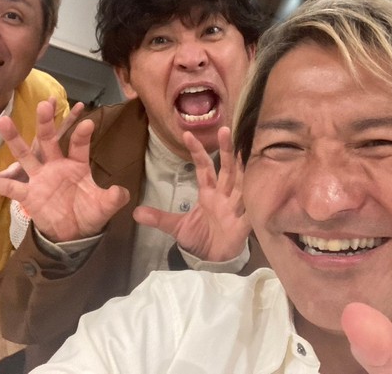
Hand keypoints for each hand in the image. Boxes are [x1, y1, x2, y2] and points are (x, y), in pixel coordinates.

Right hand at [0, 100, 129, 241]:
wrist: (74, 232)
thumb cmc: (89, 212)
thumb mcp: (104, 206)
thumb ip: (113, 199)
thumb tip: (121, 192)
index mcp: (77, 164)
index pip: (79, 145)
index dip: (82, 135)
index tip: (87, 122)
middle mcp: (55, 165)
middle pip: (49, 140)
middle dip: (46, 123)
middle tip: (44, 104)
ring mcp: (39, 178)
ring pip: (25, 155)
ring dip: (14, 139)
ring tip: (3, 121)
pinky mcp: (28, 194)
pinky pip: (8, 187)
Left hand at [133, 126, 251, 260]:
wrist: (214, 261)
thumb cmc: (201, 239)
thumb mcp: (177, 227)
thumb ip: (159, 218)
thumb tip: (135, 212)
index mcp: (209, 193)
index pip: (204, 167)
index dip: (197, 151)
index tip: (187, 134)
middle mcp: (224, 195)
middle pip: (227, 169)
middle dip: (226, 150)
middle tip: (224, 130)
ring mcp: (236, 208)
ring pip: (241, 183)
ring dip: (243, 167)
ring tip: (246, 149)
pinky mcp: (244, 224)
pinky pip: (251, 209)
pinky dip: (254, 199)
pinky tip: (257, 185)